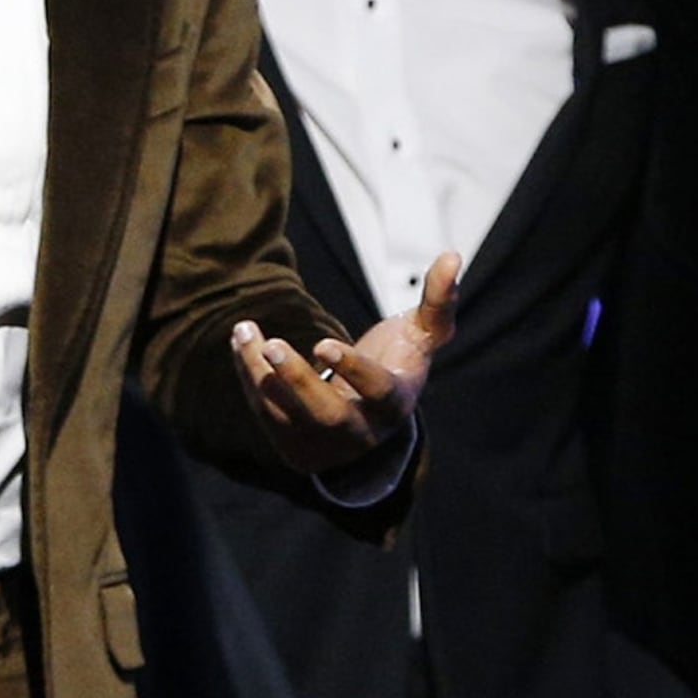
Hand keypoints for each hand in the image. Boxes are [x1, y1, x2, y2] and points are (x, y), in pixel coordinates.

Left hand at [232, 254, 460, 477]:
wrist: (367, 419)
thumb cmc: (396, 366)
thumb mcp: (420, 338)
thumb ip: (437, 300)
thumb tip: (453, 254)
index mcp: (393, 405)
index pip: (377, 392)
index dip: (352, 369)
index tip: (323, 343)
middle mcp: (359, 432)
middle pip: (327, 414)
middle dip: (298, 380)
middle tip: (274, 344)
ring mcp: (322, 442)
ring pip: (286, 414)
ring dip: (261, 373)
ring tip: (245, 331)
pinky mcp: (292, 443)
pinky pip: (265, 413)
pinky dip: (250, 377)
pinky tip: (244, 342)